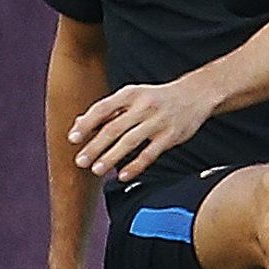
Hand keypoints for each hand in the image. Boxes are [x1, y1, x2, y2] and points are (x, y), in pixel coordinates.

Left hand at [70, 80, 212, 181]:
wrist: (196, 94)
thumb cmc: (157, 98)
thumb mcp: (133, 96)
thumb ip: (108, 110)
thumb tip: (79, 124)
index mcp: (130, 94)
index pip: (103, 108)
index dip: (86, 124)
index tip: (72, 138)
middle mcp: (143, 106)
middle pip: (114, 128)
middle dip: (94, 146)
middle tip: (80, 161)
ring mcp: (158, 121)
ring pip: (130, 142)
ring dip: (111, 157)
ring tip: (96, 170)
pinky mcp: (170, 136)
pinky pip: (150, 154)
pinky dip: (135, 166)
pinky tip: (122, 175)